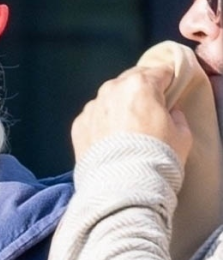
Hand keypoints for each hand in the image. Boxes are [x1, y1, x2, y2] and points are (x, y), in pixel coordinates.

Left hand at [71, 64, 192, 165]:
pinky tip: (110, 142)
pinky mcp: (77, 126)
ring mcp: (91, 108)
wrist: (122, 188)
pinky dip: (102, 124)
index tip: (171, 92)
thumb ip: (176, 116)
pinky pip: (94, 118)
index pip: (160, 71)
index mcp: (140, 84)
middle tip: (149, 110)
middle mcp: (111, 90)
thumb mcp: (182, 135)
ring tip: (127, 130)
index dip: (169, 81)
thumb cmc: (157, 158)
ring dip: (118, 107)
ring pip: (109, 98)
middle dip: (141, 91)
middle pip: (131, 81)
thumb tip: (170, 111)